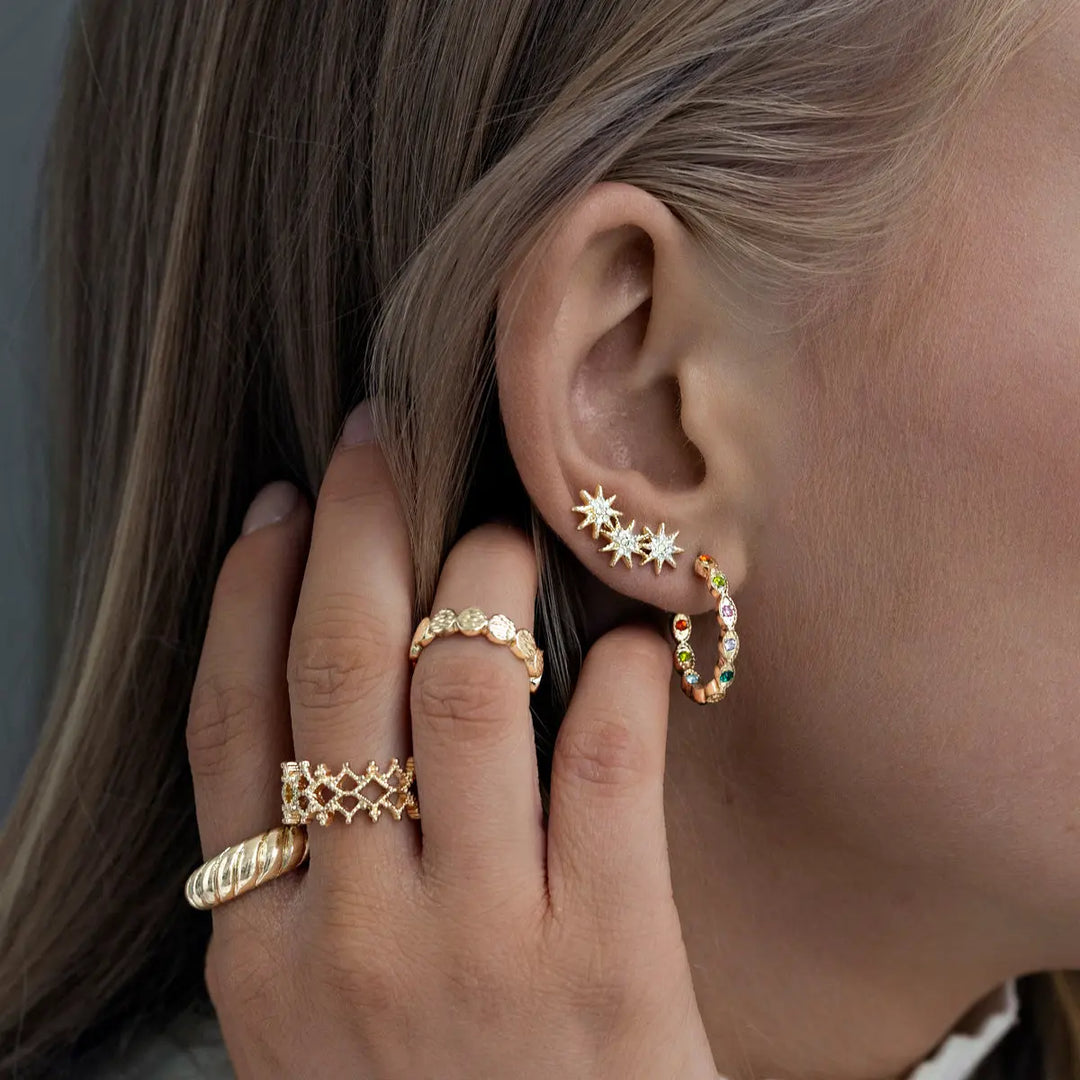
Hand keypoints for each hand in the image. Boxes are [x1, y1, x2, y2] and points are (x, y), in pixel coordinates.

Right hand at [186, 402, 717, 1078]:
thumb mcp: (318, 1013)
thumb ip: (314, 878)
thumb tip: (342, 709)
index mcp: (262, 946)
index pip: (229, 721)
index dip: (249, 591)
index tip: (281, 503)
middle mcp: (353, 930)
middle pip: (336, 668)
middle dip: (357, 526)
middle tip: (383, 440)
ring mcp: (479, 944)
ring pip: (467, 686)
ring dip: (487, 576)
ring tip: (507, 529)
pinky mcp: (606, 961)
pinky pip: (606, 760)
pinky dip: (618, 668)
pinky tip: (627, 633)